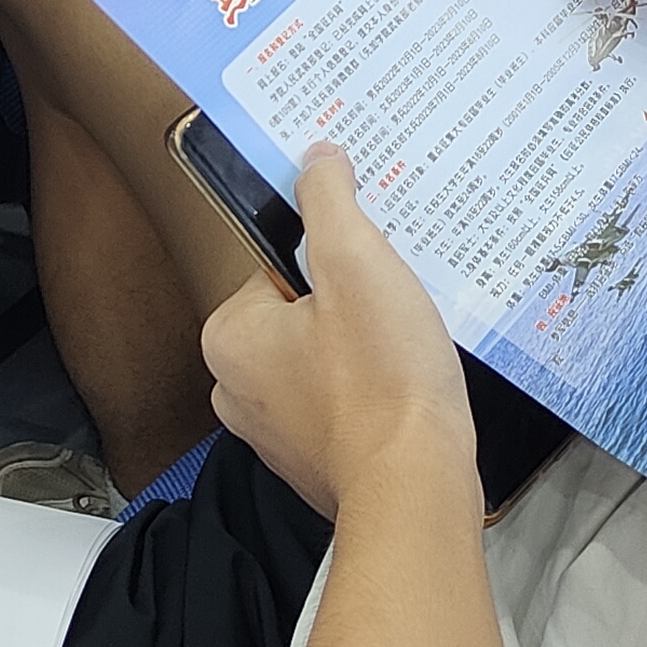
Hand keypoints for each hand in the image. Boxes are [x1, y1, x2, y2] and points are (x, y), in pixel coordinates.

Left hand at [200, 148, 473, 520]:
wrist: (416, 485)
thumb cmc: (384, 384)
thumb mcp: (358, 262)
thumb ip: (329, 201)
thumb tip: (316, 160)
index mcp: (230, 336)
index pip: (279, 265)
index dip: (334, 259)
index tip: (370, 267)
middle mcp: (237, 388)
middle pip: (303, 311)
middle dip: (352, 304)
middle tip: (392, 309)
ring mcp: (275, 430)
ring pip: (326, 356)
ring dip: (366, 345)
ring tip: (402, 349)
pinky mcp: (315, 457)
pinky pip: (343, 398)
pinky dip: (373, 388)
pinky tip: (404, 387)